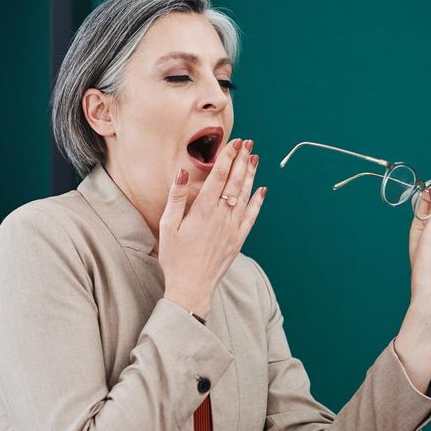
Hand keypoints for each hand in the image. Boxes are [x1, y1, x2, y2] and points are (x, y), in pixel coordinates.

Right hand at [160, 138, 265, 315]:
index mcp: (203, 211)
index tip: (234, 143)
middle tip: (248, 143)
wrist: (192, 287)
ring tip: (255, 158)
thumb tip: (181, 173)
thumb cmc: (175, 258)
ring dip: (250, 175)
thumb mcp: (168, 226)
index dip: (228, 157)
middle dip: (242, 160)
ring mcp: (232, 228)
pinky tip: (261, 190)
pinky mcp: (238, 240)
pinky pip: (252, 216)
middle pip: (235, 182)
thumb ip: (176, 198)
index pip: (219, 176)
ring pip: (245, 196)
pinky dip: (257, 201)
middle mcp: (221, 217)